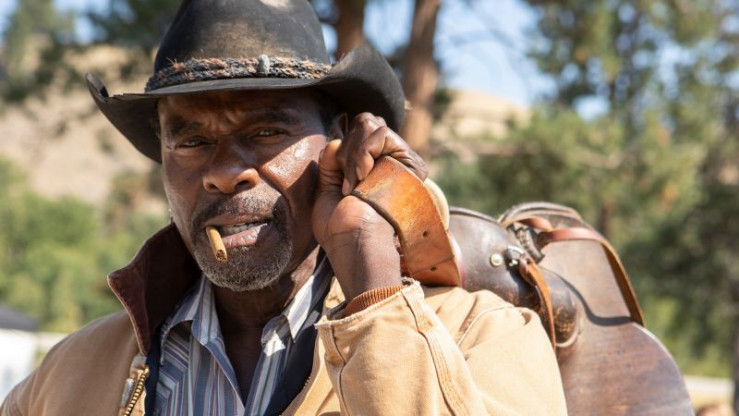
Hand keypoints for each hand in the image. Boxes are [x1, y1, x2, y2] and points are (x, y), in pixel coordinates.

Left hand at [312, 113, 426, 300]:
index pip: (357, 131)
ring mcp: (400, 160)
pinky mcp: (410, 161)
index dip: (342, 149)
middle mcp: (387, 161)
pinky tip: (362, 178)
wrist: (352, 239)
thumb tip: (336, 140)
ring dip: (353, 154)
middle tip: (347, 182)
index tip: (340, 182)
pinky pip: (381, 134)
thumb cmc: (338, 225)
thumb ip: (331, 160)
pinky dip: (363, 153)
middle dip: (346, 149)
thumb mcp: (326, 187)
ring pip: (370, 124)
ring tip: (355, 182)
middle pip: (364, 122)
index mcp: (370, 167)